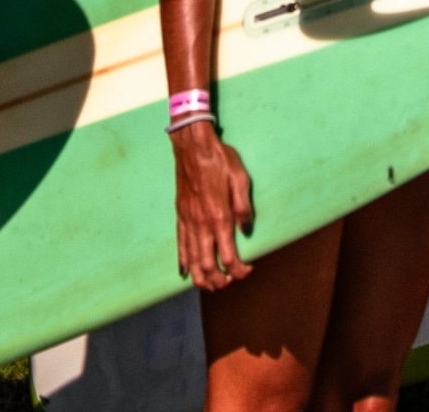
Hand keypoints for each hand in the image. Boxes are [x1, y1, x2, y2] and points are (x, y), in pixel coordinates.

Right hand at [173, 123, 254, 290]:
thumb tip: (246, 230)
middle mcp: (201, 224)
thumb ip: (244, 206)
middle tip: (230, 281)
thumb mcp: (240, 177)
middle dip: (219, 280)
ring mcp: (188, 221)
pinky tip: (186, 271)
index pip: (229, 257)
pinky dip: (183, 261)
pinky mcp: (180, 215)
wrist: (192, 146)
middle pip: (207, 266)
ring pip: (191, 261)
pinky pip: (179, 245)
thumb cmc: (219, 159)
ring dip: (201, 277)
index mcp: (219, 216)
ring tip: (211, 283)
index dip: (239, 270)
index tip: (248, 269)